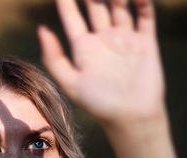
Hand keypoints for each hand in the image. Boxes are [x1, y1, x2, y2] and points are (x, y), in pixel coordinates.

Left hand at [38, 0, 164, 129]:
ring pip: (119, 7)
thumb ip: (54, 58)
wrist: (131, 117)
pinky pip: (144, 16)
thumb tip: (41, 29)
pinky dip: (142, 3)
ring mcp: (124, 40)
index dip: (66, 1)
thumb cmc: (98, 104)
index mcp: (84, 48)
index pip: (72, 17)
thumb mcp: (70, 83)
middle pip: (95, 6)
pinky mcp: (145, 43)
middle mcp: (103, 40)